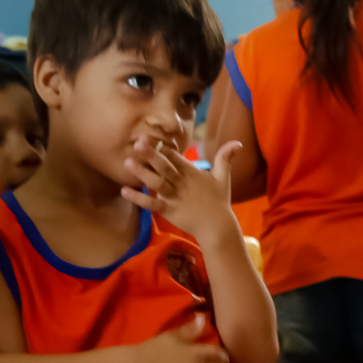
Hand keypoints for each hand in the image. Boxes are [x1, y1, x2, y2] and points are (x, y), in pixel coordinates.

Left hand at [122, 138, 240, 245]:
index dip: (162, 146)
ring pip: (157, 182)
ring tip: (127, 162)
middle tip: (137, 142)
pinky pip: (152, 203)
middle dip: (151, 154)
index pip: (175, 156)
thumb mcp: (223, 177)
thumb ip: (225, 158)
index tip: (148, 136)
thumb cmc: (218, 201)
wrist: (217, 226)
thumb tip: (238, 142)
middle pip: (165, 166)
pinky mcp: (169, 210)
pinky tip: (125, 191)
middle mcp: (181, 183)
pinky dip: (139, 198)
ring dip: (142, 173)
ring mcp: (174, 197)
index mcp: (192, 173)